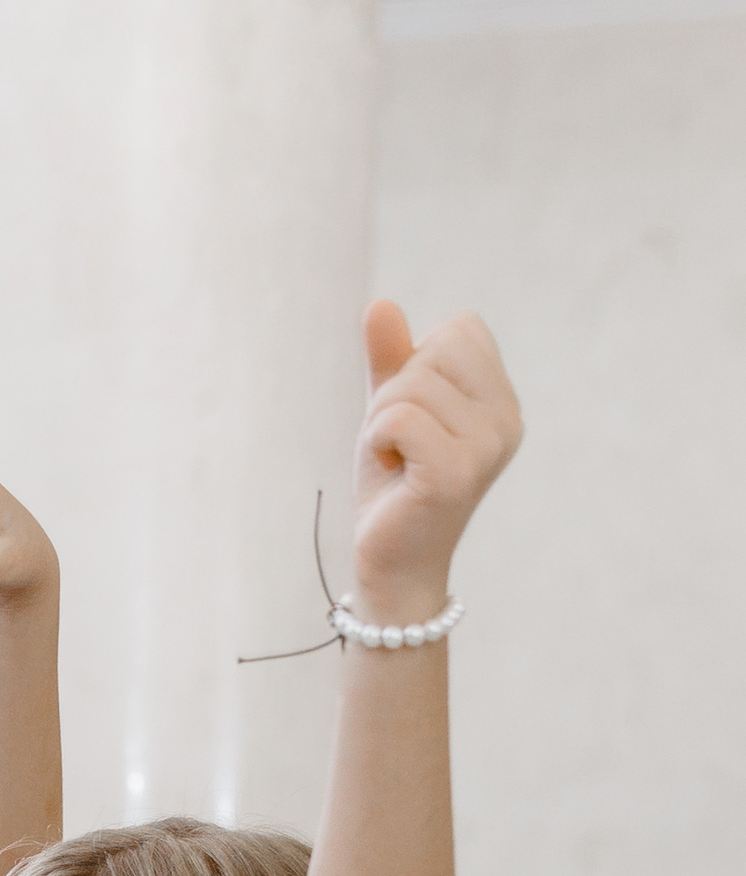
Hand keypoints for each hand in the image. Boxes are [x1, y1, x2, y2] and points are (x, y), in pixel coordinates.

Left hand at [347, 302, 521, 620]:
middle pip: (433, 353)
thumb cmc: (396, 486)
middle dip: (394, 395)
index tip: (414, 420)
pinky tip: (393, 474)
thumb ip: (390, 359)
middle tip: (399, 446)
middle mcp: (506, 420)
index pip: (460, 329)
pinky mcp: (455, 473)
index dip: (417, 366)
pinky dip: (376, 442)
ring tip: (397, 463)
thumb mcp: (391, 411)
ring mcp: (487, 447)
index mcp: (502, 400)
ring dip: (380, 424)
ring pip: (409, 387)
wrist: (393, 564)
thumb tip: (379, 304)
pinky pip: (397, 419)